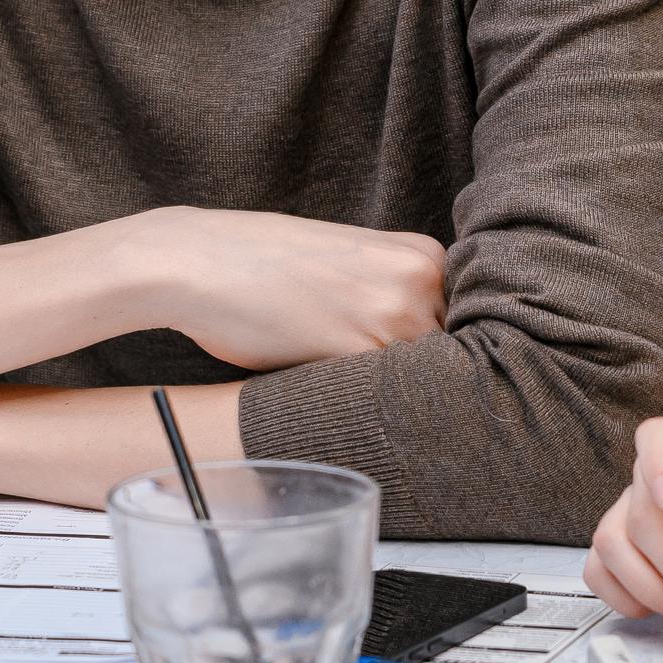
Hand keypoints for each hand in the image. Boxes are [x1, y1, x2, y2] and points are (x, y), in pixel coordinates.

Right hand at [144, 206, 446, 369]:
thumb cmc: (262, 265)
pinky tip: (330, 395)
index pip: (464, 328)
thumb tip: (426, 356)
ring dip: (393, 399)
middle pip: (453, 358)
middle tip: (373, 389)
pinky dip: (363, 407)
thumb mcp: (349, 265)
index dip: (440, 358)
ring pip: (420, 383)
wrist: (198, 260)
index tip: (418, 377)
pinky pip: (382, 398)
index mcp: (423, 254)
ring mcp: (394, 316)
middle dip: (422, 381)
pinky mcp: (358, 353)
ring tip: (342, 389)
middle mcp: (420, 281)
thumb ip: (395, 298)